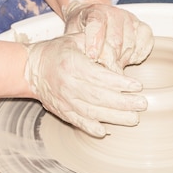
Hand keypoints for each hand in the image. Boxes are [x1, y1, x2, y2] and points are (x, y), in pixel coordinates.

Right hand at [24, 33, 147, 136]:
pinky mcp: (62, 111)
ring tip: (133, 119)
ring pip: (91, 112)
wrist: (31, 68)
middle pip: (99, 97)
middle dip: (123, 103)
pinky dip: (90, 128)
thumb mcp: (76, 39)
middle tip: (142, 105)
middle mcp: (67, 84)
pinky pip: (77, 121)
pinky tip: (104, 132)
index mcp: (72, 64)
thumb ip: (97, 45)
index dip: (120, 83)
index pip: (100, 77)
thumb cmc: (57, 51)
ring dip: (114, 118)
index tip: (137, 86)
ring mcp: (64, 100)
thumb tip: (118, 55)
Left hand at [62, 0, 153, 72]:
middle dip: (108, 60)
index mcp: (96, 11)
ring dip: (121, 61)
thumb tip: (77, 64)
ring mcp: (131, 20)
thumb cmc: (82, 29)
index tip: (92, 57)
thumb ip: (75, 45)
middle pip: (115, 41)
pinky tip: (126, 60)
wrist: (93, 16)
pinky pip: (145, 46)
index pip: (97, 24)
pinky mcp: (143, 28)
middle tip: (101, 71)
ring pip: (130, 46)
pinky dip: (136, 57)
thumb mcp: (72, 34)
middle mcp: (115, 13)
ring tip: (111, 66)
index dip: (95, 41)